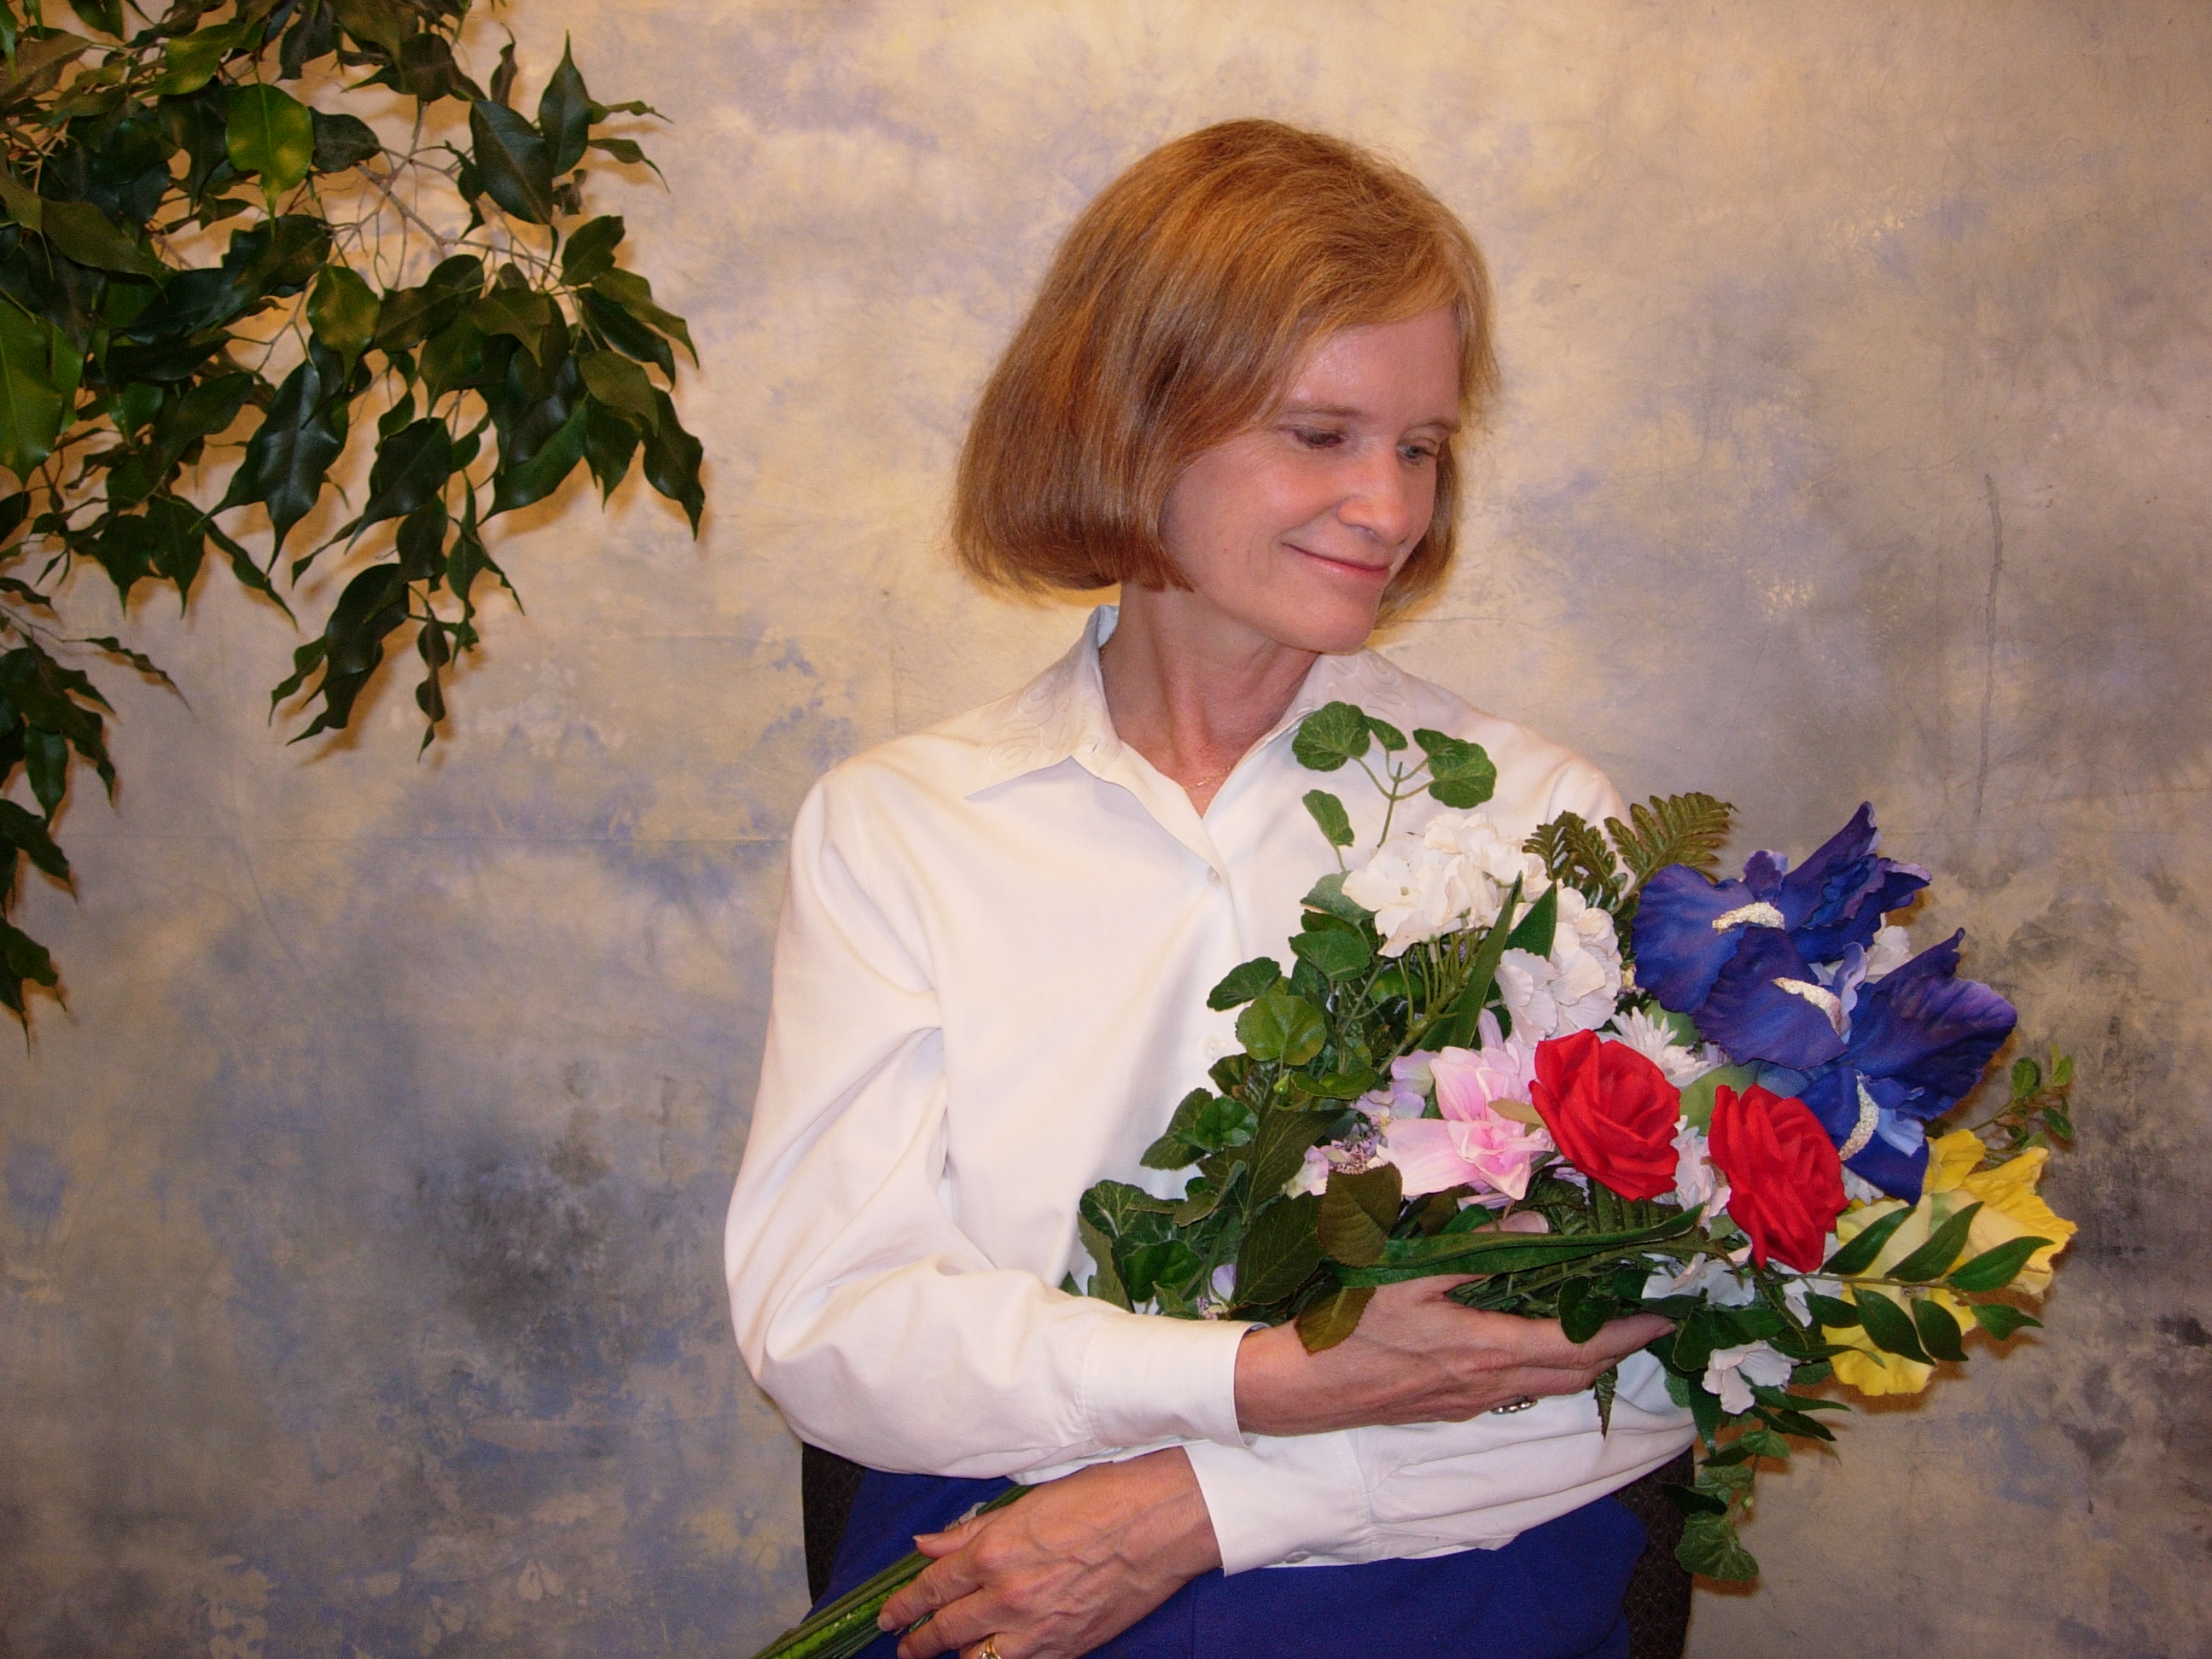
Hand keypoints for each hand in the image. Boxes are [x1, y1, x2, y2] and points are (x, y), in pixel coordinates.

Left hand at [878, 1448, 1219, 1658]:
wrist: (1162, 1521)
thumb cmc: (1102, 1498)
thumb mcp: (1028, 1502)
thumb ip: (972, 1530)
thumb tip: (929, 1545)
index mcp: (995, 1552)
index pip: (932, 1588)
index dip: (904, 1605)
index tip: (888, 1616)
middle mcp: (1009, 1596)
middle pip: (946, 1631)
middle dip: (917, 1642)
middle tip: (902, 1645)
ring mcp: (1038, 1629)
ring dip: (956, 1657)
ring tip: (941, 1656)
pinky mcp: (1068, 1648)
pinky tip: (994, 1657)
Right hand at [1233, 1275, 1672, 1436]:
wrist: (1305, 1388)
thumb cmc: (1351, 1325)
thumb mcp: (1408, 1272)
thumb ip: (1476, 1249)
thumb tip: (1536, 1226)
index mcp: (1486, 1348)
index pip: (1578, 1345)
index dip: (1626, 1333)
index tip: (1662, 1316)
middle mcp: (1490, 1383)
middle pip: (1576, 1374)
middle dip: (1618, 1349)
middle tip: (1647, 1321)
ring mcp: (1472, 1401)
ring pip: (1550, 1387)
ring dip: (1586, 1363)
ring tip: (1607, 1330)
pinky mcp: (1454, 1407)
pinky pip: (1520, 1391)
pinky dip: (1549, 1371)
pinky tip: (1540, 1346)